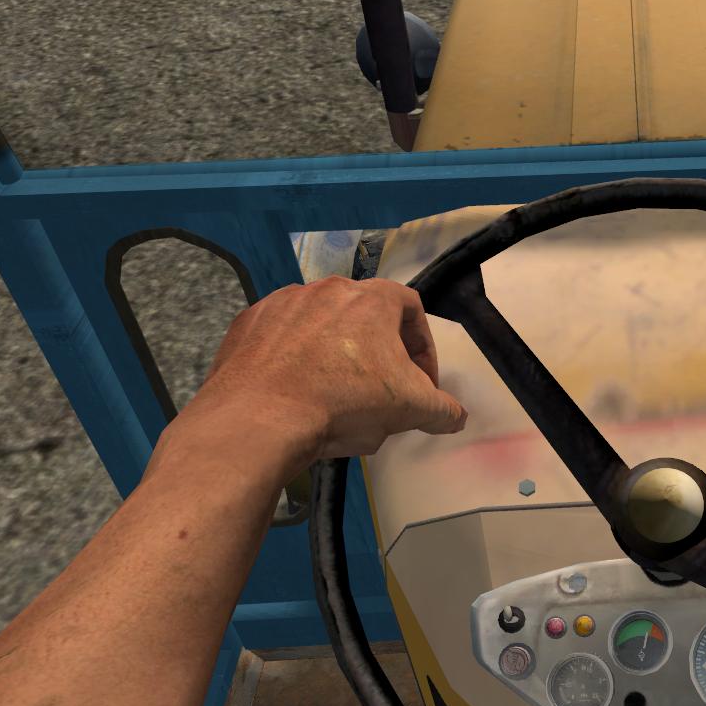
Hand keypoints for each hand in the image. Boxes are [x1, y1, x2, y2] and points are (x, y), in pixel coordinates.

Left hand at [184, 276, 467, 465]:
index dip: (423, 347)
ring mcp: (283, 302)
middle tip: (378, 390)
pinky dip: (291, 357)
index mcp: (372, 299)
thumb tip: (457, 416)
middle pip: (364, 316)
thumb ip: (442, 409)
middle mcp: (328, 288)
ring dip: (333, 352)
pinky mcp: (249, 322)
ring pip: (320, 324)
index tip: (421, 381)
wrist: (260, 416)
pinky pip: (279, 336)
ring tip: (332, 393)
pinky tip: (293, 389)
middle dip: (377, 352)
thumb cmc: (345, 402)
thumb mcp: (409, 410)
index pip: (412, 309)